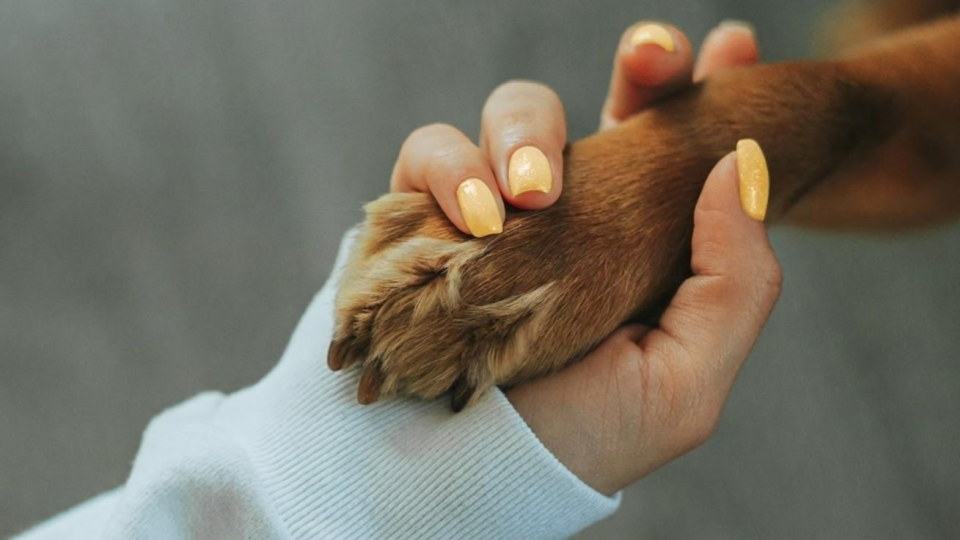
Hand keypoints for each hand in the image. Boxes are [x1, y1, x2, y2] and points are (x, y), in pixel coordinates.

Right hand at [383, 20, 768, 491]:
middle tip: (651, 58)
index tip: (733, 47)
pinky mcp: (421, 213)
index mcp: (638, 243)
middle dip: (641, 64)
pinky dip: (448, 169)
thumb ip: (734, 282)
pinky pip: (429, 151)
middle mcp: (570, 214)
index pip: (679, 149)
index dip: (704, 90)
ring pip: (515, 110)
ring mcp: (495, 208)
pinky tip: (473, 218)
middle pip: (608, 101)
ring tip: (527, 196)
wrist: (455, 480)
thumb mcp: (683, 383)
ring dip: (526, 130)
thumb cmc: (573, 439)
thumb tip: (740, 164)